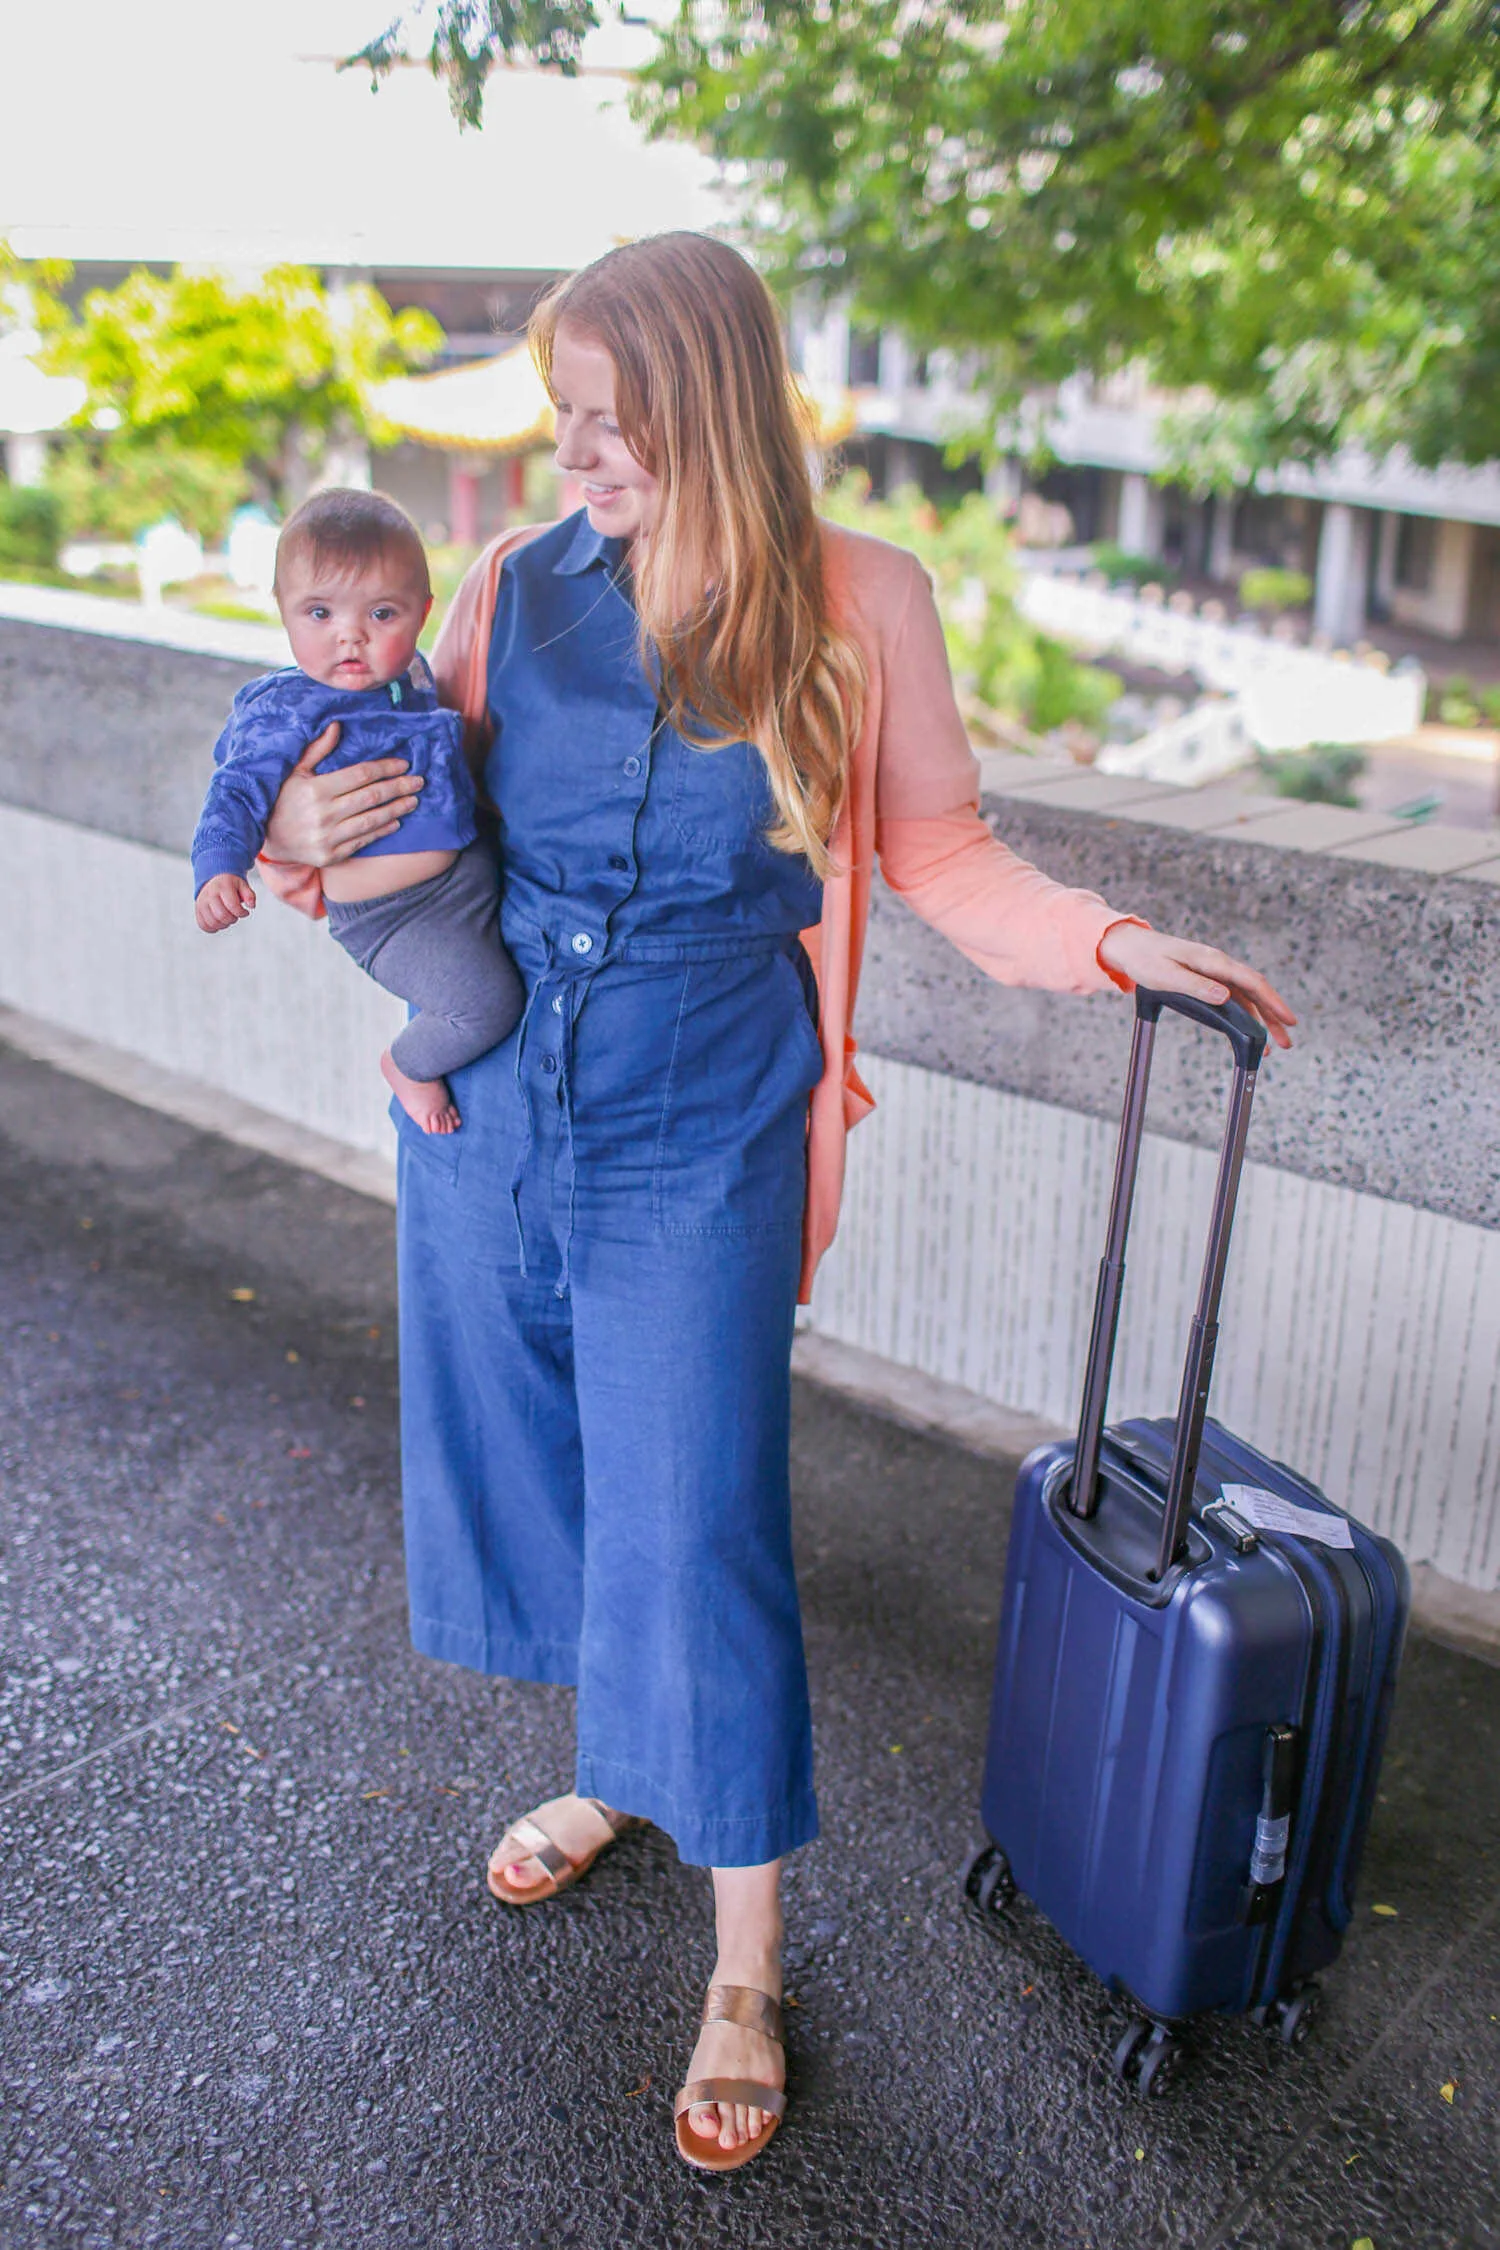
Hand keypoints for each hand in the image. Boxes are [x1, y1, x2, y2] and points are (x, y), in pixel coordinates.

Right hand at [196, 872, 256, 933]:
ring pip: (213, 923)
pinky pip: (203, 926)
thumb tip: (251, 906)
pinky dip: (213, 928)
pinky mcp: (197, 910)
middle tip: (235, 915)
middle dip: (233, 919)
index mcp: (222, 887)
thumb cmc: (230, 885)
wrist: (214, 879)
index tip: (245, 912)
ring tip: (228, 918)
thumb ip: (249, 895)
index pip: (232, 906)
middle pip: (222, 916)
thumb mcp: (242, 885)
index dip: (242, 913)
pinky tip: (219, 922)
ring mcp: (201, 902)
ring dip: (224, 924)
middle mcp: (209, 894)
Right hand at [260, 722, 424, 866]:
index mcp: (316, 789)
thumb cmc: (283, 800)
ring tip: (413, 800)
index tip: (403, 765)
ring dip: (396, 809)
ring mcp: (328, 837)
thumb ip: (317, 750)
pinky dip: (382, 831)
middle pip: (371, 797)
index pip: (360, 775)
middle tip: (418, 781)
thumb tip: (337, 726)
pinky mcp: (332, 856)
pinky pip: (363, 841)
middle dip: (398, 788)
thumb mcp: (295, 772)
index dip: (385, 769)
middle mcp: (324, 814)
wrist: (268, 840)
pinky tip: (396, 821)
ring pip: (372, 821)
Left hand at [1097, 922, 1296, 1050]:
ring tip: (1271, 1046)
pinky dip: (1245, 1014)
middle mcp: (1219, 965)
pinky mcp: (1208, 979)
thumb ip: (1196, 986)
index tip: (1289, 1020)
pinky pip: (1234, 998)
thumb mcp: (1167, 976)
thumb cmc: (1145, 959)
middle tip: (1286, 1042)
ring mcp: (1215, 972)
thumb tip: (1225, 997)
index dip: (1273, 1002)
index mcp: (1213, 961)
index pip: (1252, 982)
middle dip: (1274, 1017)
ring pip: (1246, 997)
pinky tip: (1249, 1029)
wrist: (1130, 946)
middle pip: (1256, 992)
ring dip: (1261, 1019)